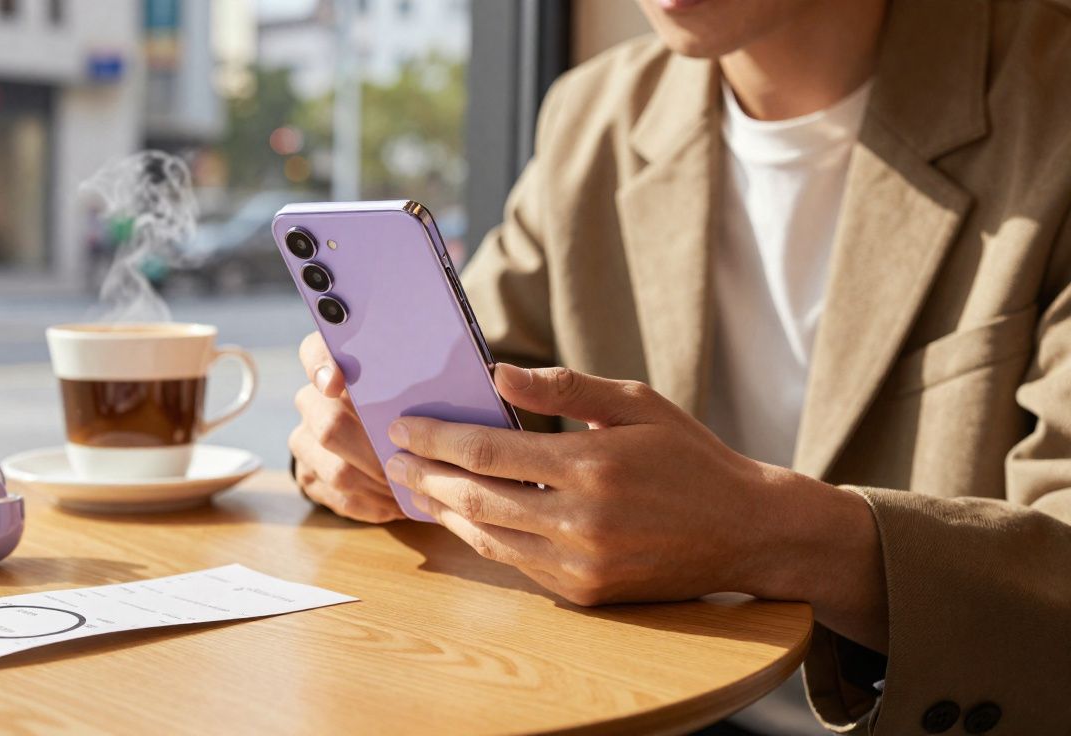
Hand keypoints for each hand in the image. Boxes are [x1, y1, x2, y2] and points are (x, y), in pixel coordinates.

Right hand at [289, 331, 402, 522]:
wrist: (365, 436)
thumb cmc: (397, 403)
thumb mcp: (404, 383)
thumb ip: (411, 379)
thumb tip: (452, 380)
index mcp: (330, 366)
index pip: (313, 353)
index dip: (321, 368)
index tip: (335, 385)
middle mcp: (310, 401)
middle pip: (330, 426)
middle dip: (375, 453)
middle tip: (410, 464)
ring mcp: (304, 440)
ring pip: (337, 470)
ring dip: (379, 485)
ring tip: (412, 490)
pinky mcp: (307, 475)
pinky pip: (337, 497)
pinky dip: (372, 504)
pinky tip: (396, 504)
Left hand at [384, 364, 885, 648]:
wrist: (745, 531)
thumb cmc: (689, 456)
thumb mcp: (636, 403)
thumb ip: (563, 388)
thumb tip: (498, 375)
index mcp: (592, 465)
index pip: (488, 452)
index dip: (438, 438)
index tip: (404, 426)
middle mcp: (582, 521)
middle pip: (477, 498)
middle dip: (427, 476)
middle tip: (392, 458)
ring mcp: (583, 564)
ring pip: (489, 537)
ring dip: (445, 512)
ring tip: (416, 488)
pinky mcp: (586, 593)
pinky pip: (518, 564)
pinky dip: (483, 538)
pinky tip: (464, 518)